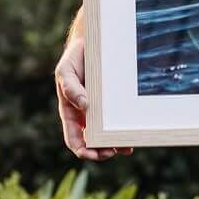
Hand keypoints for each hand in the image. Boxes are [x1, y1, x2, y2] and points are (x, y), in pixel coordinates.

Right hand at [55, 34, 133, 161]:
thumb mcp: (66, 71)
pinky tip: (132, 134)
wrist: (91, 44)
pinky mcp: (112, 103)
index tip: (93, 154)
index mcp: (70, 113)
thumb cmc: (74, 59)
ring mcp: (100, 110)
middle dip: (101, 151)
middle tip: (112, 151)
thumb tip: (83, 105)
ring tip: (126, 147)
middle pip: (92, 141)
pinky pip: (118, 119)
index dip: (83, 150)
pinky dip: (123, 129)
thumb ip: (70, 88)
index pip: (74, 139)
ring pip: (107, 134)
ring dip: (115, 144)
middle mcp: (85, 115)